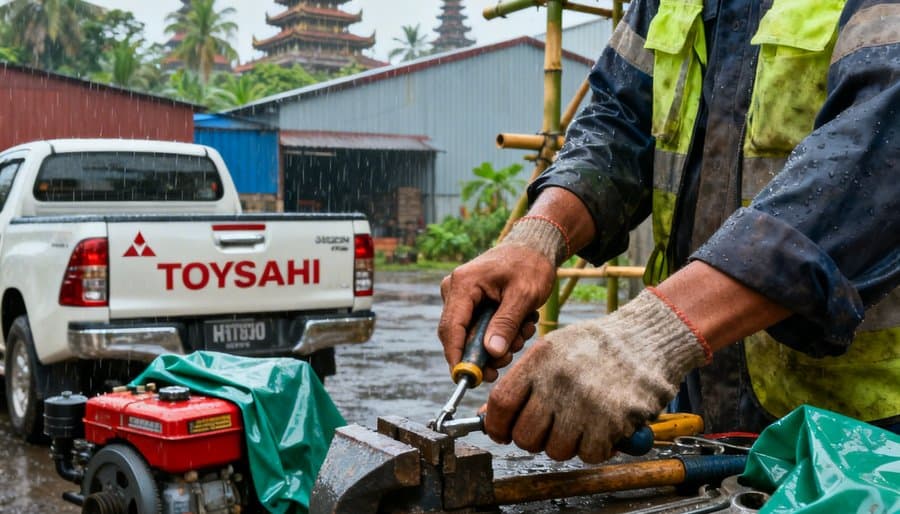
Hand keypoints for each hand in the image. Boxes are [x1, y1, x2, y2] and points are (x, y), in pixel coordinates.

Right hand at [438, 242, 554, 381]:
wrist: (534, 247)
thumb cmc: (530, 265)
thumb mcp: (524, 296)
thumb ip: (506, 324)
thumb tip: (491, 353)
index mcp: (463, 284)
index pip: (451, 328)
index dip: (457, 357)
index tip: (468, 379)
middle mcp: (455, 290)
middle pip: (459, 335)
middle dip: (485, 352)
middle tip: (509, 358)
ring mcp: (461, 296)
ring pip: (472, 335)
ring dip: (498, 342)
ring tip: (524, 330)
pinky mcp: (469, 303)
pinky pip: (479, 328)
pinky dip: (500, 333)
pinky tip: (520, 324)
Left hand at [483, 289, 708, 462]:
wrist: (647, 340)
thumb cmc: (597, 347)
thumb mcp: (553, 351)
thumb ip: (523, 383)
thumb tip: (490, 417)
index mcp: (540, 360)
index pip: (501, 403)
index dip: (496, 425)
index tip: (501, 433)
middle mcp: (558, 382)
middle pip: (525, 435)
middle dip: (531, 441)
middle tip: (545, 432)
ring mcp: (585, 404)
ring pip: (556, 450)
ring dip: (564, 445)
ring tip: (578, 424)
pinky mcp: (611, 422)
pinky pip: (589, 454)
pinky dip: (594, 448)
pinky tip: (601, 428)